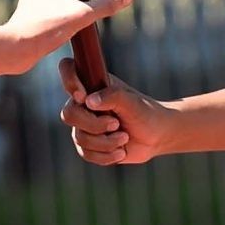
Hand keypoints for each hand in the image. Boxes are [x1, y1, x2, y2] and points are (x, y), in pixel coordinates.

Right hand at [58, 59, 178, 165]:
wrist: (156, 137)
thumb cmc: (145, 113)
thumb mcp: (132, 102)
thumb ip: (112, 96)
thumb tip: (88, 101)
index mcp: (93, 84)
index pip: (68, 68)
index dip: (69, 81)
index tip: (83, 96)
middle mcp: (84, 103)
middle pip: (69, 114)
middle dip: (94, 125)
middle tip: (116, 124)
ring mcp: (84, 125)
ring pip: (79, 138)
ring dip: (106, 142)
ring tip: (125, 137)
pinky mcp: (89, 145)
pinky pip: (86, 153)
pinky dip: (106, 155)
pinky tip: (121, 151)